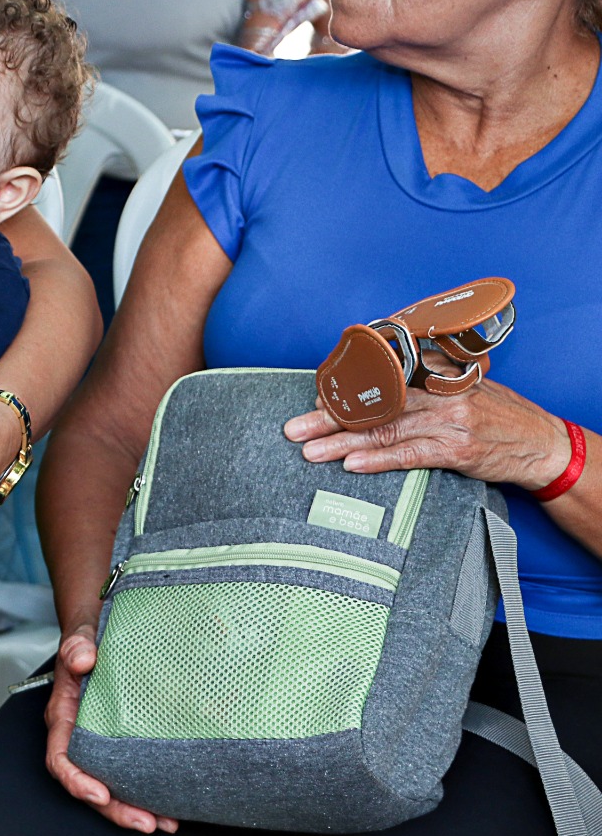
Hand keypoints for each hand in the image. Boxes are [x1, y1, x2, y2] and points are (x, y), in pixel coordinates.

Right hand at [45, 624, 178, 833]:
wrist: (99, 634)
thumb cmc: (86, 640)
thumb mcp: (80, 637)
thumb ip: (76, 646)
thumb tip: (82, 659)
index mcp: (64, 716)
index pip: (61, 758)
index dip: (77, 781)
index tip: (99, 793)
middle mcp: (80, 735)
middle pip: (90, 783)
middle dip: (115, 808)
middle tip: (145, 821)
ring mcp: (102, 741)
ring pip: (112, 784)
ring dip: (135, 808)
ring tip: (164, 822)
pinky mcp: (123, 741)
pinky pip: (130, 772)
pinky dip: (148, 792)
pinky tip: (170, 804)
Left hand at [285, 376, 570, 488]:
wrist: (541, 443)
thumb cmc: (492, 413)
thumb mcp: (459, 385)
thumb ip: (419, 383)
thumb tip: (365, 391)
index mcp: (435, 372)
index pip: (379, 379)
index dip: (344, 392)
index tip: (313, 401)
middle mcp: (440, 392)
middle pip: (374, 404)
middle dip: (330, 418)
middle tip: (294, 428)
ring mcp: (449, 421)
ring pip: (385, 430)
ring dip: (342, 442)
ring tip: (310, 451)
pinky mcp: (457, 450)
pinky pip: (410, 454)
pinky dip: (378, 460)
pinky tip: (351, 464)